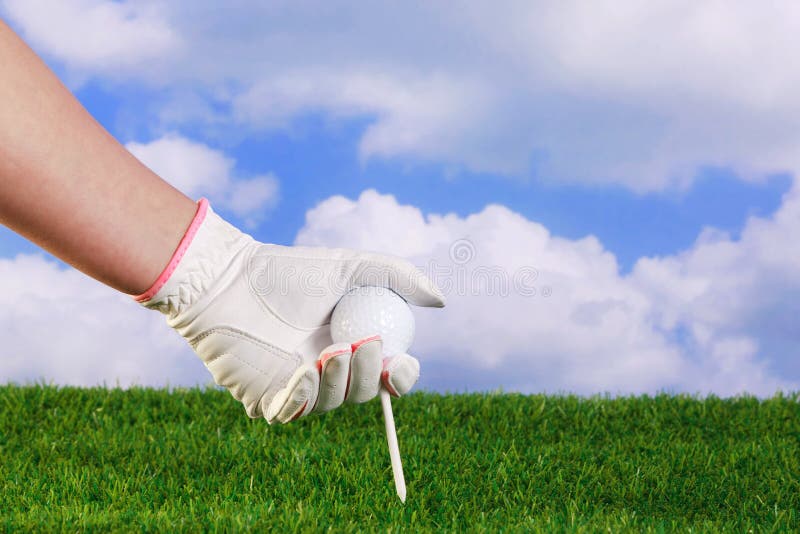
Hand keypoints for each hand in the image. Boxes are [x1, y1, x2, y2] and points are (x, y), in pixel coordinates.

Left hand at [137, 200, 443, 422]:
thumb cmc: (288, 272)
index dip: (400, 378)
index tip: (402, 362)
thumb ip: (399, 278)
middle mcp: (327, 371)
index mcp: (350, 346)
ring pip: (331, 404)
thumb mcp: (352, 267)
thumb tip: (440, 301)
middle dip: (370, 375)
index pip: (385, 376)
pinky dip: (304, 395)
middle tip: (365, 344)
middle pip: (363, 393)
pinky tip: (305, 369)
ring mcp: (296, 388)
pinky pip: (292, 412)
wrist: (228, 279)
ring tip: (332, 349)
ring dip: (339, 381)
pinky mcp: (264, 400)